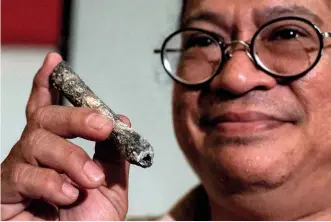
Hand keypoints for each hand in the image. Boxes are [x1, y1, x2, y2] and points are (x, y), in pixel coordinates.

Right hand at [1, 53, 129, 219]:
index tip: (55, 61)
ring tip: (90, 179)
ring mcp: (18, 169)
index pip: (51, 109)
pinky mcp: (5, 191)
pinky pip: (23, 174)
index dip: (48, 83)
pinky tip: (67, 194)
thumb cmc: (89, 220)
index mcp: (60, 147)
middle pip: (46, 118)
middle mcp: (36, 152)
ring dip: (70, 158)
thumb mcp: (111, 184)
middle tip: (102, 126)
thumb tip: (122, 120)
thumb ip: (114, 153)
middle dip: (76, 117)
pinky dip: (51, 182)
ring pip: (37, 142)